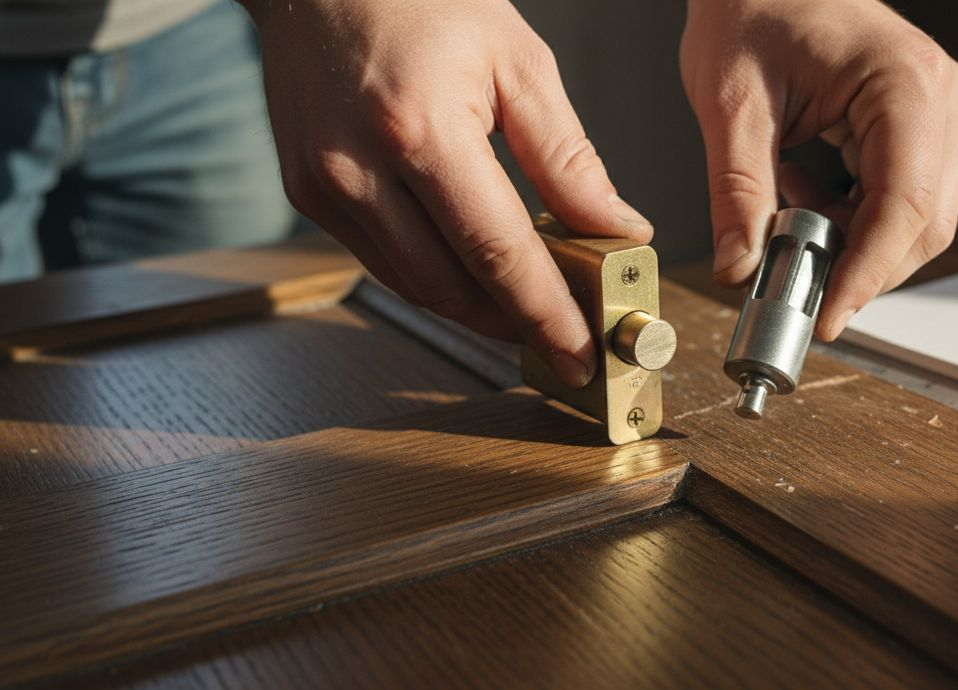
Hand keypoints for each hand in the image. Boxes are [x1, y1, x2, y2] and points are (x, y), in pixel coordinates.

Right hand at [241, 0, 652, 386]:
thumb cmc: (421, 0)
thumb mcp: (517, 62)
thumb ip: (567, 157)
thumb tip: (617, 229)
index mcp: (420, 129)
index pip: (498, 253)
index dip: (545, 314)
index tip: (581, 354)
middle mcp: (360, 169)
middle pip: (453, 287)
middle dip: (516, 324)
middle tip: (566, 338)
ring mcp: (324, 187)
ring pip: (415, 287)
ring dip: (477, 310)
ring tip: (529, 310)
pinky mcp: (308, 194)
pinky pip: (383, 263)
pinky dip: (435, 279)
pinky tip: (474, 275)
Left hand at [680, 0, 957, 338]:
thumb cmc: (751, 5)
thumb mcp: (732, 104)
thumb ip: (737, 191)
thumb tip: (740, 267)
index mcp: (906, 84)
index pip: (903, 207)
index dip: (866, 274)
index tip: (826, 317)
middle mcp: (939, 98)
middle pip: (922, 223)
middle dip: (858, 266)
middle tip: (792, 284)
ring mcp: (936, 112)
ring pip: (915, 219)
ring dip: (852, 242)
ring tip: (786, 219)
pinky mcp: (919, 125)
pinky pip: (900, 197)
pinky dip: (852, 218)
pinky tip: (803, 195)